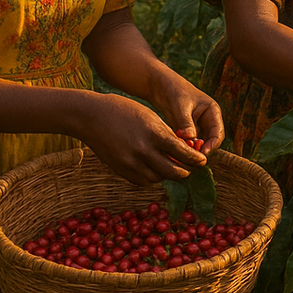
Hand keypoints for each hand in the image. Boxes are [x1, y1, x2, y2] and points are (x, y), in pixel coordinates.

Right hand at [77, 93, 205, 185]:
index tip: (202, 161)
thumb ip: (166, 134)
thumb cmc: (123, 110)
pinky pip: (141, 181)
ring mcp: (130, 162)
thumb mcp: (150, 116)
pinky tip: (154, 170)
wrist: (90, 116)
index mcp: (154, 134)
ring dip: (167, 176)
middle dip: (185, 172)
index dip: (195, 159)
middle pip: (172, 172)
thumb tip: (183, 149)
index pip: (182, 153)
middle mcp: (143, 151)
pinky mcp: (120, 169)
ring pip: (157, 179)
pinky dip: (151, 177)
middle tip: (189, 170)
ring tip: (172, 168)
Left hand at [150, 69, 225, 153]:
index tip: (202, 154)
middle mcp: (208, 120)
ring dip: (192, 151)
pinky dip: (184, 148)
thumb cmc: (174, 92)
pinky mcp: (188, 131)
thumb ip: (186, 123)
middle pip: (210, 141)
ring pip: (199, 144)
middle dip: (202, 150)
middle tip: (190, 159)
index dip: (212, 145)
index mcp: (213, 112)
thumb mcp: (181, 107)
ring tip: (181, 155)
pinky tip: (175, 152)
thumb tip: (191, 139)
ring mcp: (198, 126)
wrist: (161, 86)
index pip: (218, 133)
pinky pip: (189, 143)